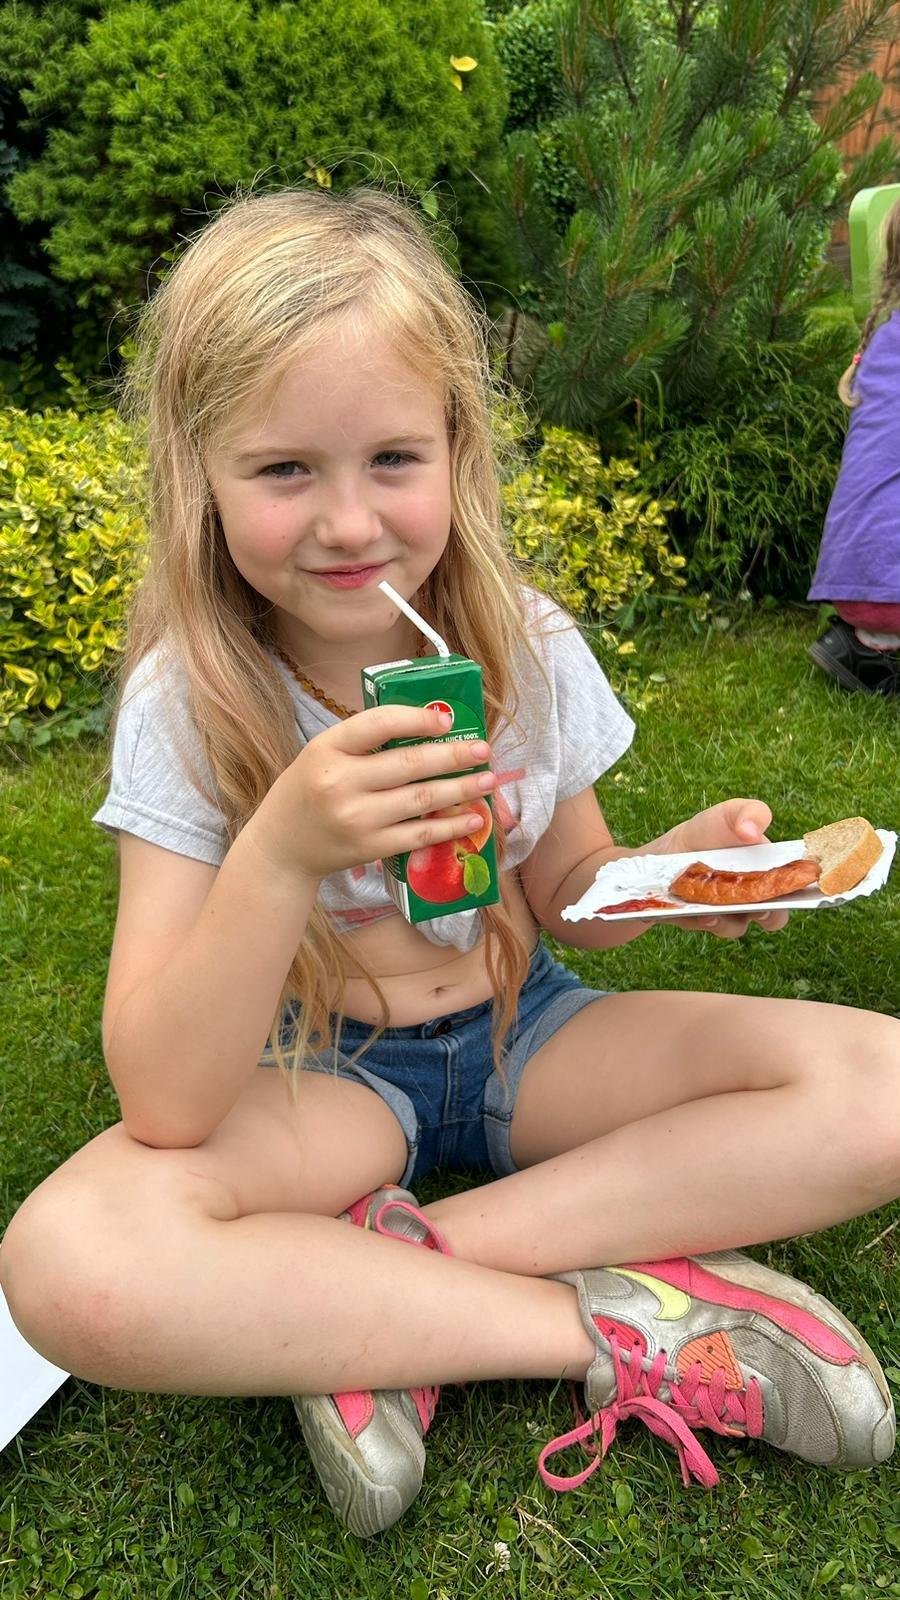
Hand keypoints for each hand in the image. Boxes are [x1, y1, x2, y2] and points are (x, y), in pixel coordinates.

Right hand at [246, 703, 495, 882]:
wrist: (282, 845)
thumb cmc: (308, 790)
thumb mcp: (322, 753)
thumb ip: (364, 741)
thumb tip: (428, 726)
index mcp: (327, 749)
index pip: (378, 724)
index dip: (417, 719)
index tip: (448, 719)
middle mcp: (341, 783)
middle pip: (409, 764)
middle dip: (453, 755)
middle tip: (482, 749)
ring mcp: (356, 819)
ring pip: (421, 799)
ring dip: (462, 789)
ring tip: (488, 779)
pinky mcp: (369, 848)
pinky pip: (419, 834)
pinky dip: (450, 826)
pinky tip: (473, 818)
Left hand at [658, 797, 788, 939]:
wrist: (661, 857)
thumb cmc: (706, 834)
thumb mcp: (727, 815)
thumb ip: (748, 813)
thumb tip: (752, 830)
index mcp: (771, 871)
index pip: (798, 886)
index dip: (804, 890)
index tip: (798, 887)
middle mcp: (755, 897)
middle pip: (775, 916)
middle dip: (770, 915)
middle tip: (761, 908)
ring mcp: (729, 912)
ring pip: (739, 925)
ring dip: (729, 919)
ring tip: (714, 909)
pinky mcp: (704, 922)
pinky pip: (707, 927)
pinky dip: (703, 919)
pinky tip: (695, 910)